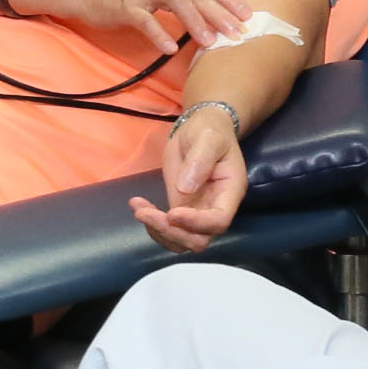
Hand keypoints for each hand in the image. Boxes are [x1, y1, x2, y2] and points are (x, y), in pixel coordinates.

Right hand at [21, 0, 248, 49]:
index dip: (230, 1)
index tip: (250, 16)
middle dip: (221, 13)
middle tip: (239, 32)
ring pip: (176, 1)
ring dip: (195, 21)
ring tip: (210, 42)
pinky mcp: (122, 5)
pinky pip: (144, 19)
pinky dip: (158, 33)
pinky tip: (170, 49)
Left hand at [131, 106, 247, 253]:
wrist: (200, 128)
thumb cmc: (210, 130)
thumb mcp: (208, 138)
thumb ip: (200, 161)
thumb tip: (185, 189)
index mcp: (230, 191)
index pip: (219, 221)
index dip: (196, 223)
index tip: (172, 213)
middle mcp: (216, 207)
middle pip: (199, 239)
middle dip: (171, 232)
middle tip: (145, 213)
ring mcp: (198, 211)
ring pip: (181, 240)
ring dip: (157, 231)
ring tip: (139, 208)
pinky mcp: (181, 208)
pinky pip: (168, 229)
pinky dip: (151, 223)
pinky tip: (137, 204)